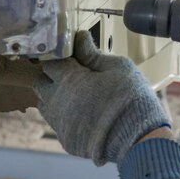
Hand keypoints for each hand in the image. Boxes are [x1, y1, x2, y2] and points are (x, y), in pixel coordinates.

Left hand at [33, 31, 169, 166]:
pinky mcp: (66, 140)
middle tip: (73, 76)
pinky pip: (58, 124)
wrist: (139, 138)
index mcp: (68, 79)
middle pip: (40, 83)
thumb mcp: (117, 67)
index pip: (49, 62)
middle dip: (52, 78)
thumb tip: (79, 38)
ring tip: (79, 97)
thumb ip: (93, 53)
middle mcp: (57, 101)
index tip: (71, 58)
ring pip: (45, 105)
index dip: (60, 58)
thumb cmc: (131, 98)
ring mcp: (59, 123)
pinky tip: (86, 116)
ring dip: (56, 98)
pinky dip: (67, 117)